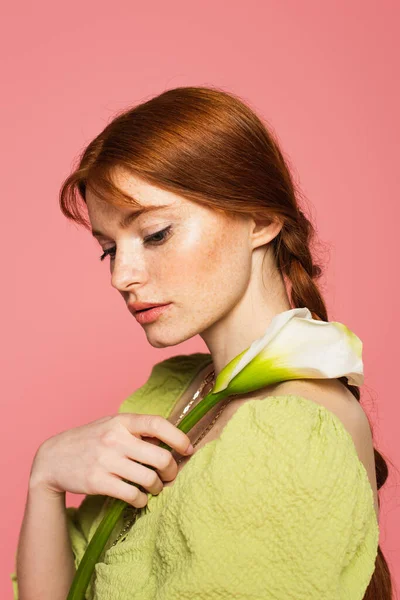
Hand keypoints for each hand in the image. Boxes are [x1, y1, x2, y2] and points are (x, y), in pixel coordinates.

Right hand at [30, 413, 193, 506]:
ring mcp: (106, 461)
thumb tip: (173, 442)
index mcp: (121, 421)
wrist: (53, 458)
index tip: (188, 448)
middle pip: (160, 457)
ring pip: (149, 479)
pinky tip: (140, 497)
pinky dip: (142, 500)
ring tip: (155, 487)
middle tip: (170, 475)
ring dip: (158, 487)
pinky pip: (133, 495)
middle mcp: (115, 439)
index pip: (157, 424)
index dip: (178, 437)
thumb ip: (137, 431)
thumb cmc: (91, 441)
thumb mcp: (112, 426)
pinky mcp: (98, 482)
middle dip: (172, 470)